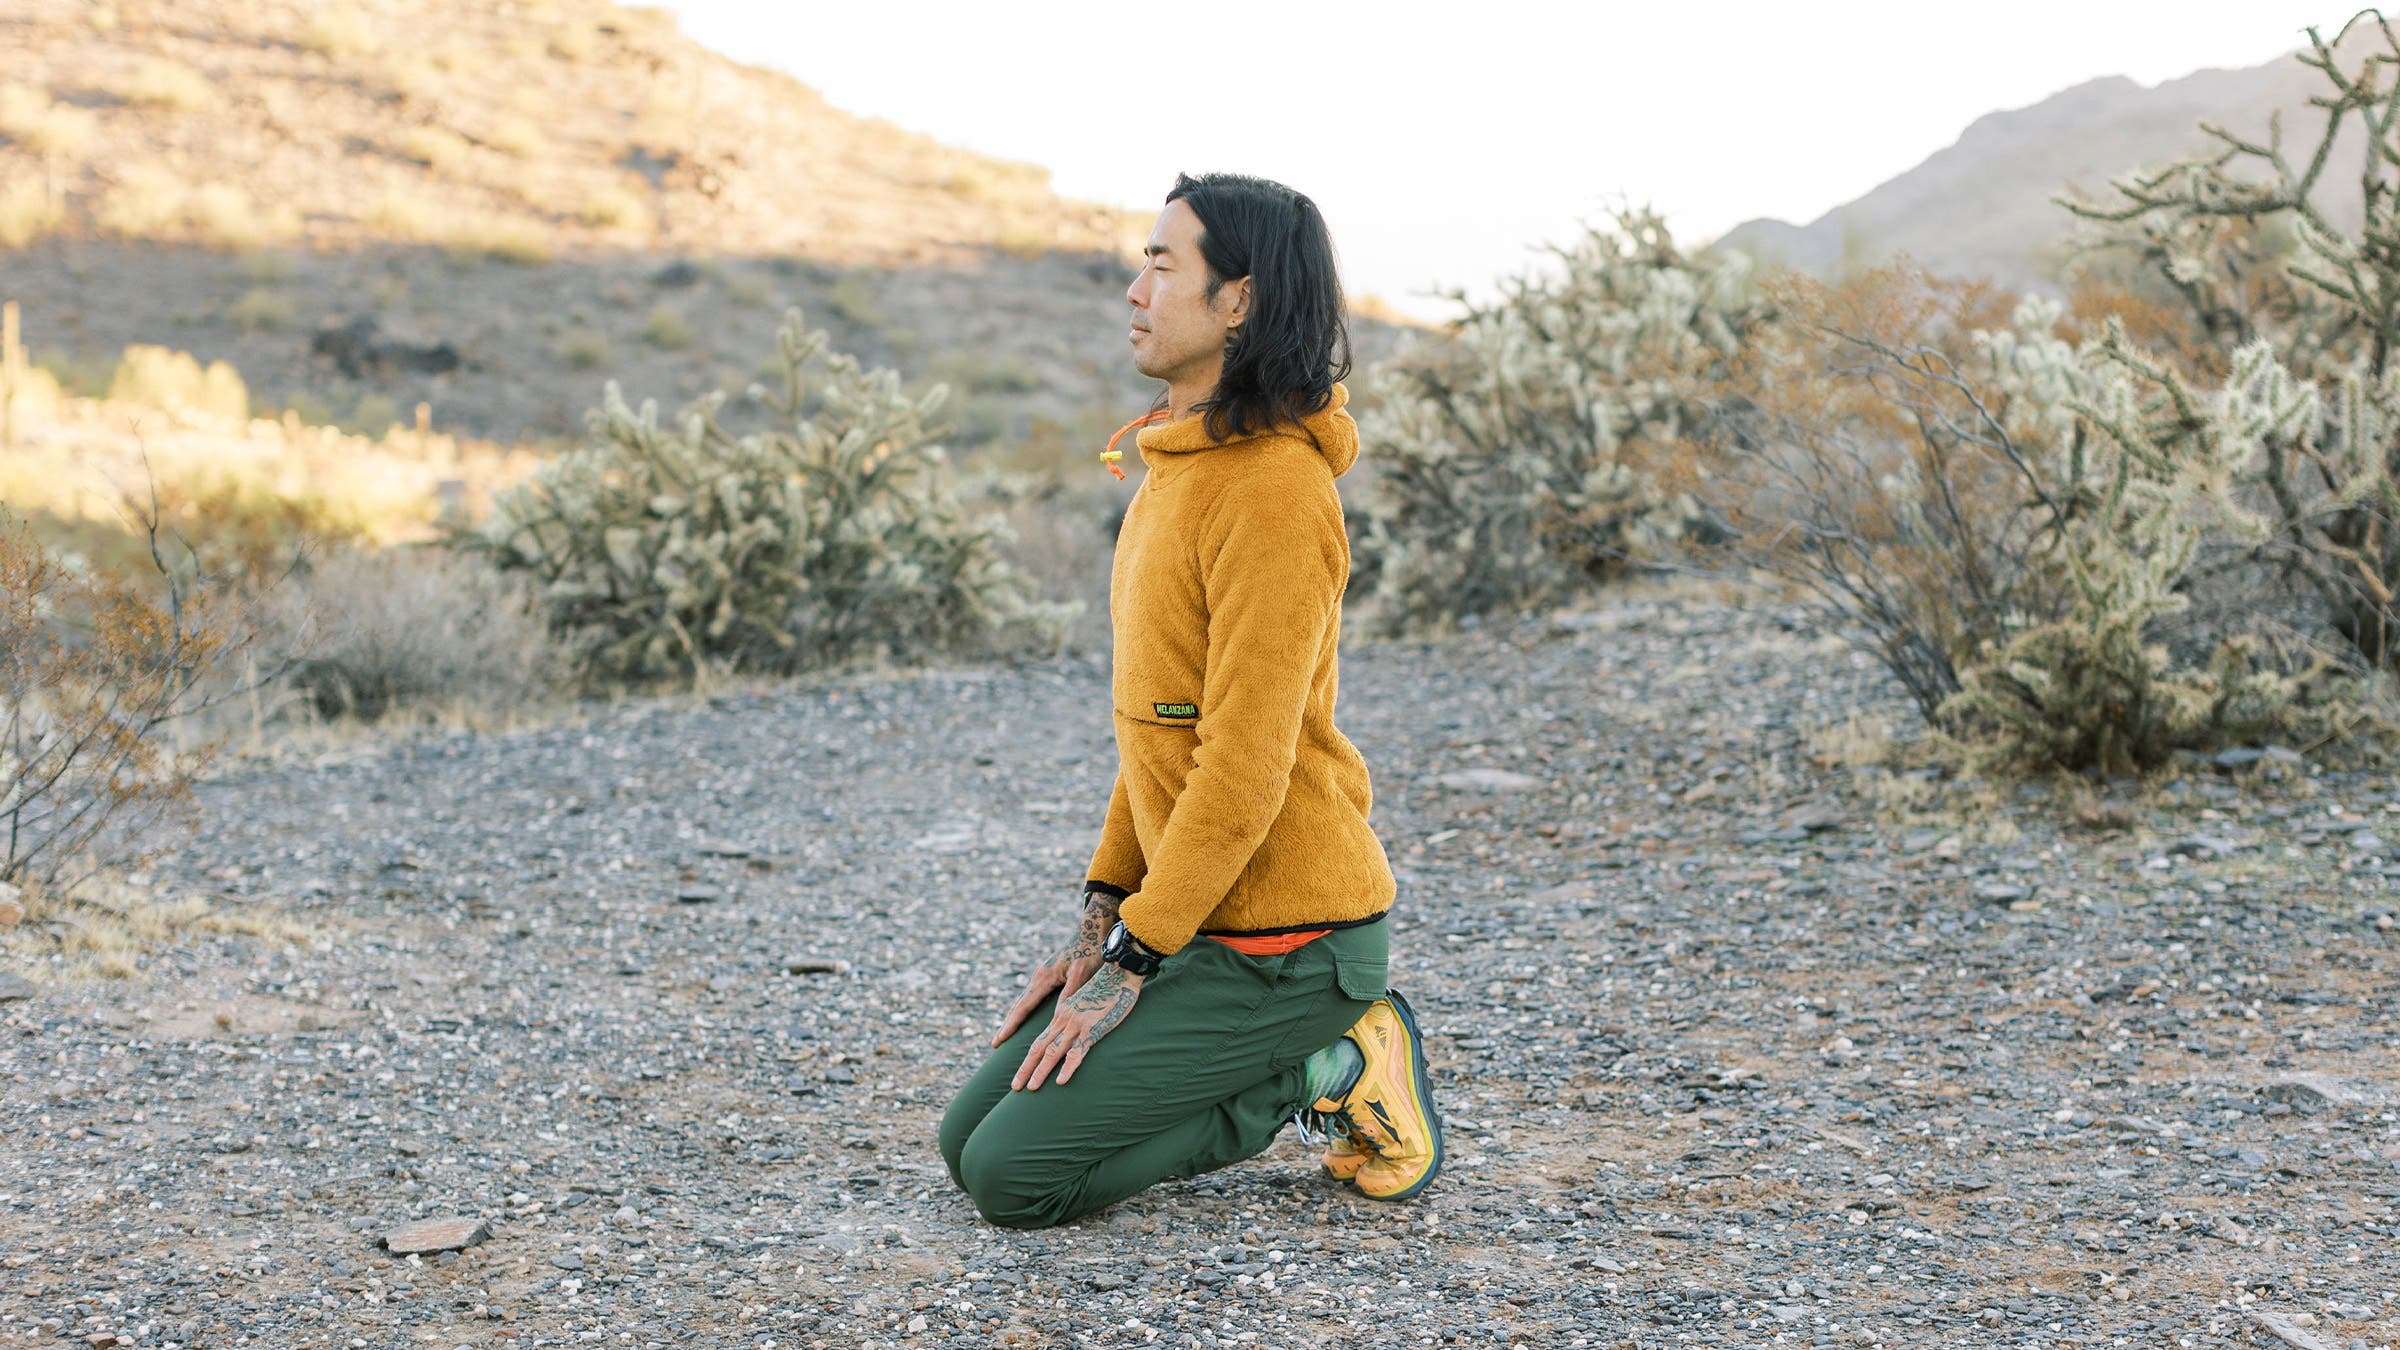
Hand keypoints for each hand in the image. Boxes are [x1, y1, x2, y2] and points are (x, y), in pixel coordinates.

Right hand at [990, 891, 1117, 1046]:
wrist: (1093, 928)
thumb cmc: (1090, 951)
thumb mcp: (1082, 973)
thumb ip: (1070, 993)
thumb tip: (1058, 1016)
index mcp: (1044, 977)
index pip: (1023, 1007)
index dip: (1011, 1026)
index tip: (999, 1041)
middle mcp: (1039, 976)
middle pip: (1019, 1005)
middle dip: (1008, 1025)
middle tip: (995, 1044)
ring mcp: (1043, 975)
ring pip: (1024, 1000)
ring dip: (1015, 1017)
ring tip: (1006, 1034)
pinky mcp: (1050, 974)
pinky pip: (1033, 996)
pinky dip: (1025, 1008)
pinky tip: (1026, 1016)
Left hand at [1012, 961, 1141, 1090]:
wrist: (1119, 972)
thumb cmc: (1107, 988)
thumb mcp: (1086, 1002)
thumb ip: (1077, 1017)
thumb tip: (1072, 1032)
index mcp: (1061, 1014)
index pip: (1039, 1039)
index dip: (1027, 1057)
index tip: (1019, 1072)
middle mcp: (1064, 1020)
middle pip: (1039, 1048)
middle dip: (1025, 1068)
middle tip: (1015, 1087)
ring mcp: (1076, 1025)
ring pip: (1053, 1052)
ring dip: (1040, 1071)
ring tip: (1030, 1089)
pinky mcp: (1092, 1029)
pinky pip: (1078, 1051)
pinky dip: (1068, 1067)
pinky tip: (1060, 1081)